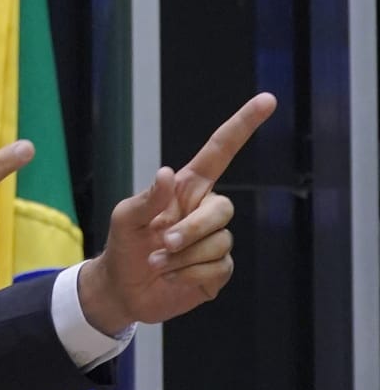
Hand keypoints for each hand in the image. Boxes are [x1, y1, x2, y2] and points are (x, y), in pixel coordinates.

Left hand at [78, 92, 277, 332]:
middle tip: (162, 243)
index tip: (267, 100)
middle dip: (192, 230)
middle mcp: (205, 210)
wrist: (123, 289)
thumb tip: (167, 172)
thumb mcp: (124, 218)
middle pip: (223, 209)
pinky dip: (189, 274)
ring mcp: (214, 240)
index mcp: (186, 189)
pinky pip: (219, 267)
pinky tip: (172, 277)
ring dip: (183, 256)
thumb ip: (146, 198)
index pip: (220, 152)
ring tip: (157, 263)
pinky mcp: (218, 269)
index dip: (243, 126)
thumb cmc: (122, 246)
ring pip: (219, 242)